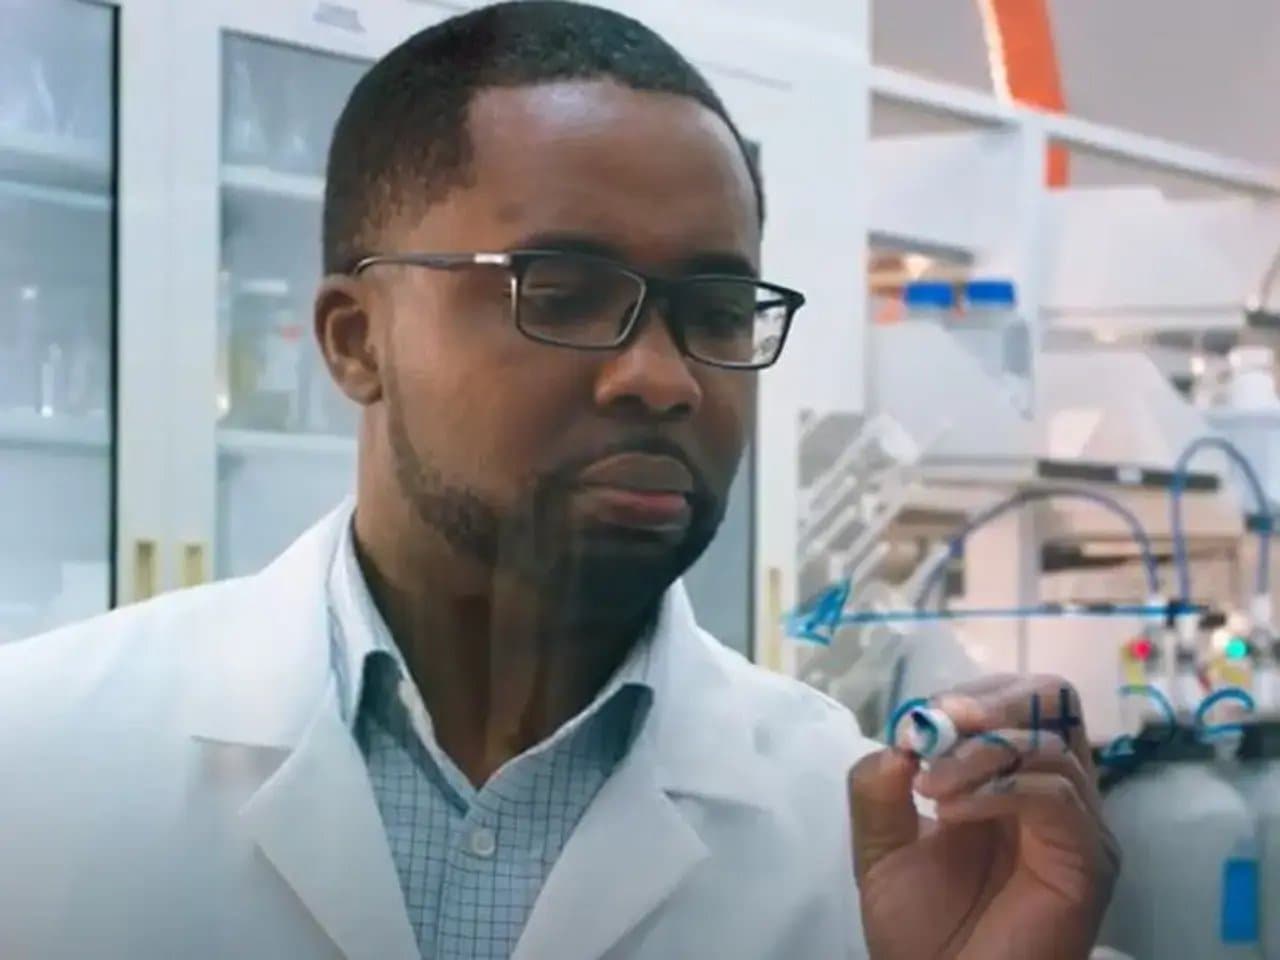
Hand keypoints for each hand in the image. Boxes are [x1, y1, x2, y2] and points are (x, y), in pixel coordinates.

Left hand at [849, 675, 1119, 959]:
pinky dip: (999, 787)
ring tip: (932, 790)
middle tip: (940, 724)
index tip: (921, 719)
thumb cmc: (922, 930)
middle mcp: (1052, 791)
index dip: (968, 695)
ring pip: (1050, 741)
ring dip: (979, 752)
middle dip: (990, 701)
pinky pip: (1055, 794)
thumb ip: (878, 786)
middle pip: (1053, 698)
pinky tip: (953, 811)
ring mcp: (1076, 823)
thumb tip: (900, 734)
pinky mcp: (1089, 858)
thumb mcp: (880, 846)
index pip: (1014, 699)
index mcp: (1009, 778)